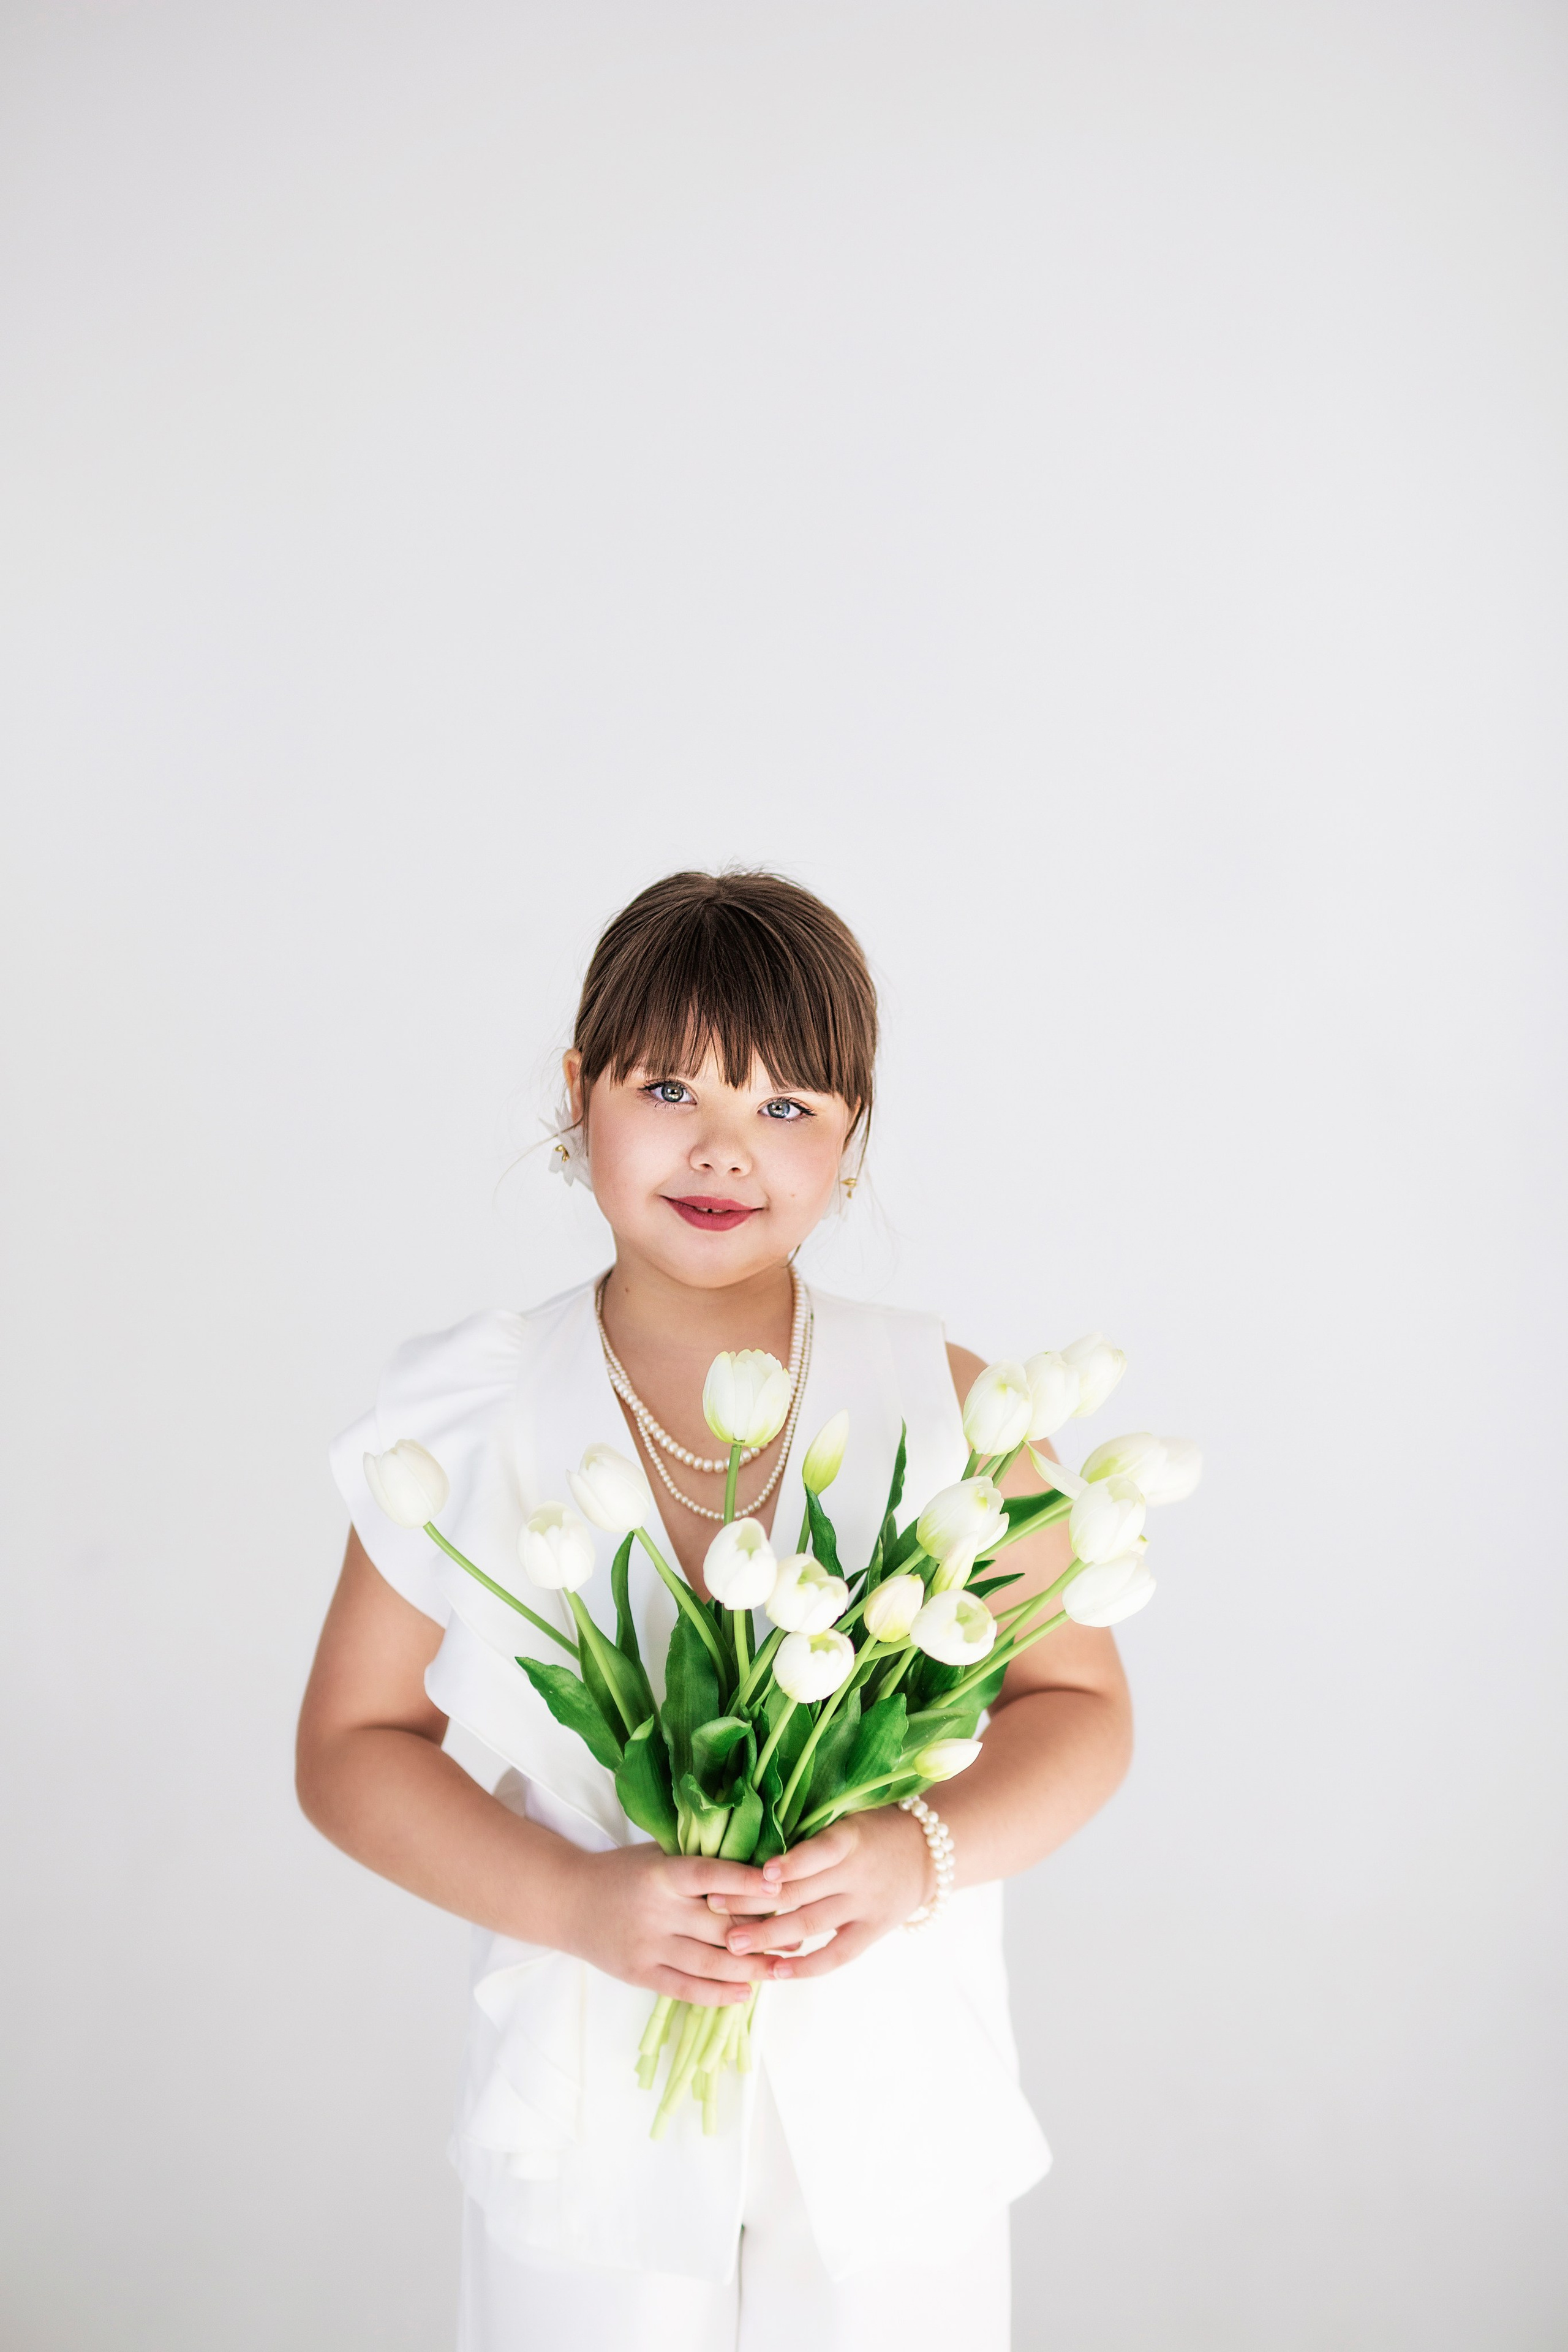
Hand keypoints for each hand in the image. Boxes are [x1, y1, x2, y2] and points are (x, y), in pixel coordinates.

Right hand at [561, 1844, 779, 2006]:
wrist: (569, 1902)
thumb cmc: (623, 1872)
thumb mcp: (657, 1854)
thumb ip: (698, 1861)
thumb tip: (757, 1864)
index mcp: (661, 1874)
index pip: (710, 1876)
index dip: (746, 1882)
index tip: (781, 1888)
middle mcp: (656, 1911)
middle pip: (718, 1925)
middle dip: (761, 1933)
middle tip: (797, 1936)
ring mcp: (648, 1946)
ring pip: (708, 1962)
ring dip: (749, 1968)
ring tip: (781, 1968)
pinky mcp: (640, 1974)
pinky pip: (685, 1989)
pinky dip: (718, 1993)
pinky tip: (745, 1991)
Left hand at [708, 1805, 932, 1980]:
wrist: (929, 1850)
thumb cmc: (873, 1829)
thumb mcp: (847, 1818)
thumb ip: (809, 1836)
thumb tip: (752, 1848)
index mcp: (850, 1838)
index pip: (818, 1852)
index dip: (790, 1864)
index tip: (759, 1874)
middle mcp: (857, 1873)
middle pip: (802, 1892)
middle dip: (755, 1902)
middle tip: (714, 1908)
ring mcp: (866, 1905)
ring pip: (812, 1924)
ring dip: (770, 1935)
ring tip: (733, 1944)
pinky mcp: (873, 1930)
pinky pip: (837, 1954)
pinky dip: (807, 1964)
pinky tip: (776, 1971)